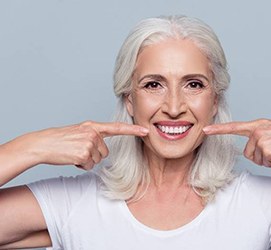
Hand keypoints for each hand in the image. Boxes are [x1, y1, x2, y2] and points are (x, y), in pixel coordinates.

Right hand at [26, 121, 148, 169]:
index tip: (146, 131)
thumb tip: (103, 149)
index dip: (133, 130)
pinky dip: (81, 165)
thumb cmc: (60, 139)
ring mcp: (89, 143)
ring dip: (87, 160)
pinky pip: (90, 166)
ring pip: (98, 159)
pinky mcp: (84, 154)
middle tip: (78, 150)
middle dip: (94, 154)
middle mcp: (93, 133)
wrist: (43, 144)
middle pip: (105, 152)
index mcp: (93, 126)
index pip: (117, 128)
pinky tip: (71, 158)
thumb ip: (94, 135)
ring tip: (73, 153)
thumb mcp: (79, 132)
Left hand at [203, 119, 270, 167]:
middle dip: (260, 156)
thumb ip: (259, 136)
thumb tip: (250, 151)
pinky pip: (266, 164)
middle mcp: (257, 130)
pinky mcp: (267, 149)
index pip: (234, 127)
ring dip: (269, 160)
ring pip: (257, 160)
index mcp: (257, 125)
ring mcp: (261, 139)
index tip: (205, 130)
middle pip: (247, 153)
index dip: (218, 130)